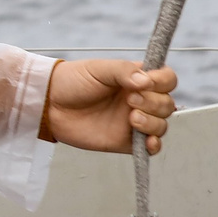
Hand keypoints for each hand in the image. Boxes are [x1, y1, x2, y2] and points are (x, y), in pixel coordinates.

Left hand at [41, 60, 176, 153]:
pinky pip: (150, 147)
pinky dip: (154, 145)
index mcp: (137, 80)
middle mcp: (140, 101)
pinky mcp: (125, 141)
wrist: (50, 104)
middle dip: (154, 103)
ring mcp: (134, 122)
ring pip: (161, 125)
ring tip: (131, 117)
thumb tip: (146, 81)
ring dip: (153, 123)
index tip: (147, 83)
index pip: (167, 80)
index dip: (163, 82)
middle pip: (167, 104)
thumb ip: (124, 71)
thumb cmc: (72, 81)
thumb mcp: (98, 69)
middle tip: (130, 100)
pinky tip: (146, 141)